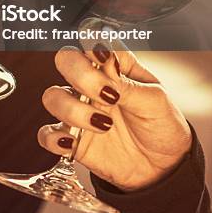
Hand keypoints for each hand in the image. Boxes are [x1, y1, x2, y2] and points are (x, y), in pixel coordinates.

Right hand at [38, 46, 191, 190]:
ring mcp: (79, 109)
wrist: (164, 169)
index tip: (103, 57)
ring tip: (104, 125)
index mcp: (114, 66)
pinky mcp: (71, 138)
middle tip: (107, 95)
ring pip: (53, 96)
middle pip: (65, 61)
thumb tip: (107, 67)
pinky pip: (47, 134)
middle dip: (80, 74)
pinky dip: (54, 138)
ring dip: (74, 110)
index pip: (92, 43)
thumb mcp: (156, 101)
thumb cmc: (162, 126)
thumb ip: (128, 84)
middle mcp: (91, 83)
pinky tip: (73, 142)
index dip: (92, 45)